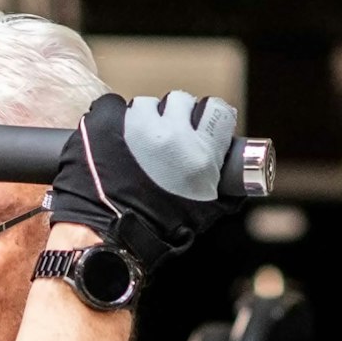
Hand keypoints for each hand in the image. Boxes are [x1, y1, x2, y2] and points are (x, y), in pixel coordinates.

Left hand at [47, 91, 242, 275]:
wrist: (109, 238)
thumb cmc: (157, 231)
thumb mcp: (206, 210)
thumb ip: (225, 187)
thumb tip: (237, 174)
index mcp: (200, 153)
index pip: (216, 110)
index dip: (209, 116)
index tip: (201, 124)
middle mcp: (171, 135)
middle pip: (180, 102)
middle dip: (175, 117)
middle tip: (165, 139)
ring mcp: (135, 126)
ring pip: (146, 105)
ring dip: (144, 119)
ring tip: (136, 145)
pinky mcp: (104, 124)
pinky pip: (111, 106)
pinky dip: (112, 119)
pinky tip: (112, 139)